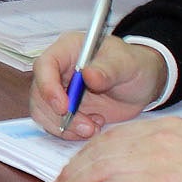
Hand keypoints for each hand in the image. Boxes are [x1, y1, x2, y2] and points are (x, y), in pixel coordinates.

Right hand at [27, 28, 168, 140]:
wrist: (142, 85)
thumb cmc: (134, 66)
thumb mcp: (127, 64)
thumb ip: (108, 69)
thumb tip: (88, 74)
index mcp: (68, 49)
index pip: (44, 65)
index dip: (48, 87)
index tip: (64, 107)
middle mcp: (57, 69)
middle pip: (39, 93)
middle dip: (58, 114)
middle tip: (87, 126)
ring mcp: (59, 90)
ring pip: (42, 112)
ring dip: (64, 127)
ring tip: (93, 128)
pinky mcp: (64, 109)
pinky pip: (54, 124)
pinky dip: (70, 132)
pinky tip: (93, 126)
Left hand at [50, 117, 181, 181]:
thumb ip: (173, 150)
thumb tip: (153, 168)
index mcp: (165, 128)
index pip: (114, 136)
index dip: (89, 152)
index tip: (76, 166)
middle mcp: (154, 138)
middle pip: (100, 151)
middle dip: (73, 169)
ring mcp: (155, 159)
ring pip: (99, 168)